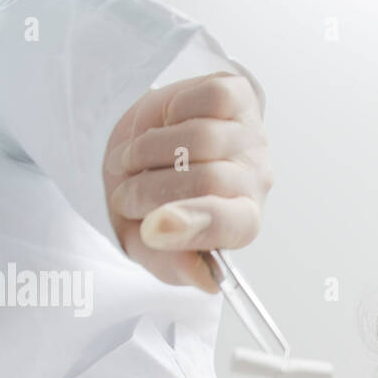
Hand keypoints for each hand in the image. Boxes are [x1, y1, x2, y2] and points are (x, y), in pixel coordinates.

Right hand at [103, 72, 271, 291]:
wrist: (144, 150)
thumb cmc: (155, 203)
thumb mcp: (151, 245)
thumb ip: (173, 264)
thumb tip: (205, 280)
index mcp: (241, 222)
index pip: (231, 223)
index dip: (193, 225)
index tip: (152, 229)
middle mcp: (253, 180)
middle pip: (207, 180)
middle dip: (150, 190)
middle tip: (124, 198)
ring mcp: (248, 136)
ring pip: (201, 138)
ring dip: (148, 151)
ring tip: (132, 163)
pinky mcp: (238, 97)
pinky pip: (210, 99)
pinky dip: (174, 109)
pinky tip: (166, 124)